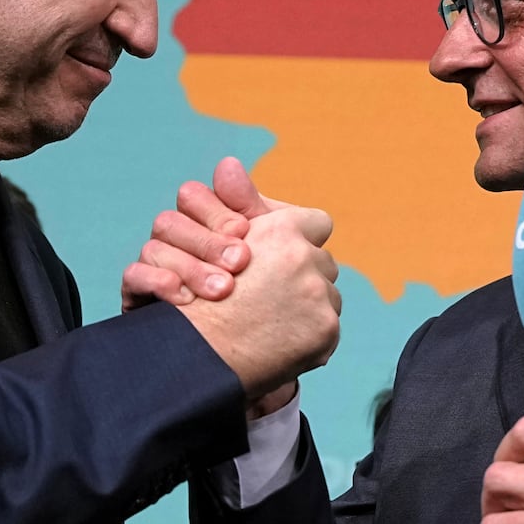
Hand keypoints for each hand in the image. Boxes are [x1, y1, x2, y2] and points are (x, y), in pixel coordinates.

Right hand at [121, 157, 300, 310]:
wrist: (238, 365)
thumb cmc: (261, 306)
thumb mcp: (272, 258)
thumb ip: (262, 215)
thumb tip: (227, 164)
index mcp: (202, 226)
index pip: (195, 196)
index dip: (218, 209)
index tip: (246, 232)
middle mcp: (173, 243)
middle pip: (173, 219)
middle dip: (209, 240)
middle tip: (241, 263)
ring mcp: (153, 270)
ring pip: (154, 246)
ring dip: (191, 266)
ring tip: (223, 290)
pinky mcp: (137, 298)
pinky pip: (133, 275)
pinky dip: (158, 283)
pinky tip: (185, 299)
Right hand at [176, 204, 339, 399]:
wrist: (195, 359)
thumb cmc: (197, 296)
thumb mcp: (210, 239)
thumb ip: (232, 203)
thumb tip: (228, 164)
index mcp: (282, 230)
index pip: (315, 223)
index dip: (297, 237)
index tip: (279, 252)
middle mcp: (306, 259)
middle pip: (322, 260)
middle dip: (301, 272)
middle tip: (272, 289)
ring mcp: (320, 298)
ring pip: (327, 293)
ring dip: (307, 302)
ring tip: (273, 318)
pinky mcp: (326, 332)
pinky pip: (328, 325)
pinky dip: (309, 333)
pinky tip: (279, 339)